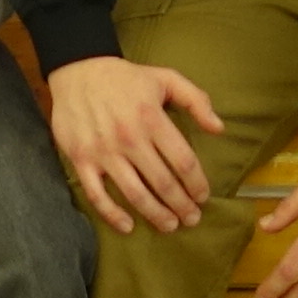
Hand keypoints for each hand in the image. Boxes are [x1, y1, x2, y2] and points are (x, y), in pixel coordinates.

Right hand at [49, 54, 226, 233]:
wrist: (78, 71)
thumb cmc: (125, 78)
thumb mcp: (165, 78)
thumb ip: (196, 100)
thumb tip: (219, 128)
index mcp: (152, 118)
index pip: (183, 161)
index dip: (197, 183)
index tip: (203, 197)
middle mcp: (129, 138)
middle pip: (163, 183)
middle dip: (182, 206)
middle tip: (192, 219)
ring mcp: (103, 152)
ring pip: (135, 194)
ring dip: (156, 215)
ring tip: (170, 226)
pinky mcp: (81, 160)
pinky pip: (97, 195)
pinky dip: (113, 215)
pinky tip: (128, 226)